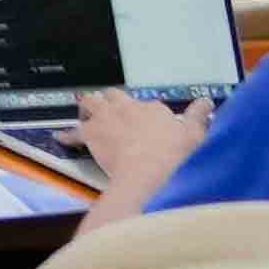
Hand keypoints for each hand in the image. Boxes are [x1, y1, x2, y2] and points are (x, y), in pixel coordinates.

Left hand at [71, 85, 205, 199]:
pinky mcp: (91, 134)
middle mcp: (128, 108)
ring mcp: (107, 118)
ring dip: (89, 107)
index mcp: (153, 109)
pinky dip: (68, 135)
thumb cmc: (178, 155)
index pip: (145, 105)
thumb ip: (199, 116)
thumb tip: (207, 102)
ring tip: (87, 114)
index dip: (143, 114)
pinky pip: (74, 132)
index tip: (144, 123)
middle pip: (114, 96)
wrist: (152, 172)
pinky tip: (60, 137)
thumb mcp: (196, 134)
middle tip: (111, 112)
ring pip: (91, 102)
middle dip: (111, 102)